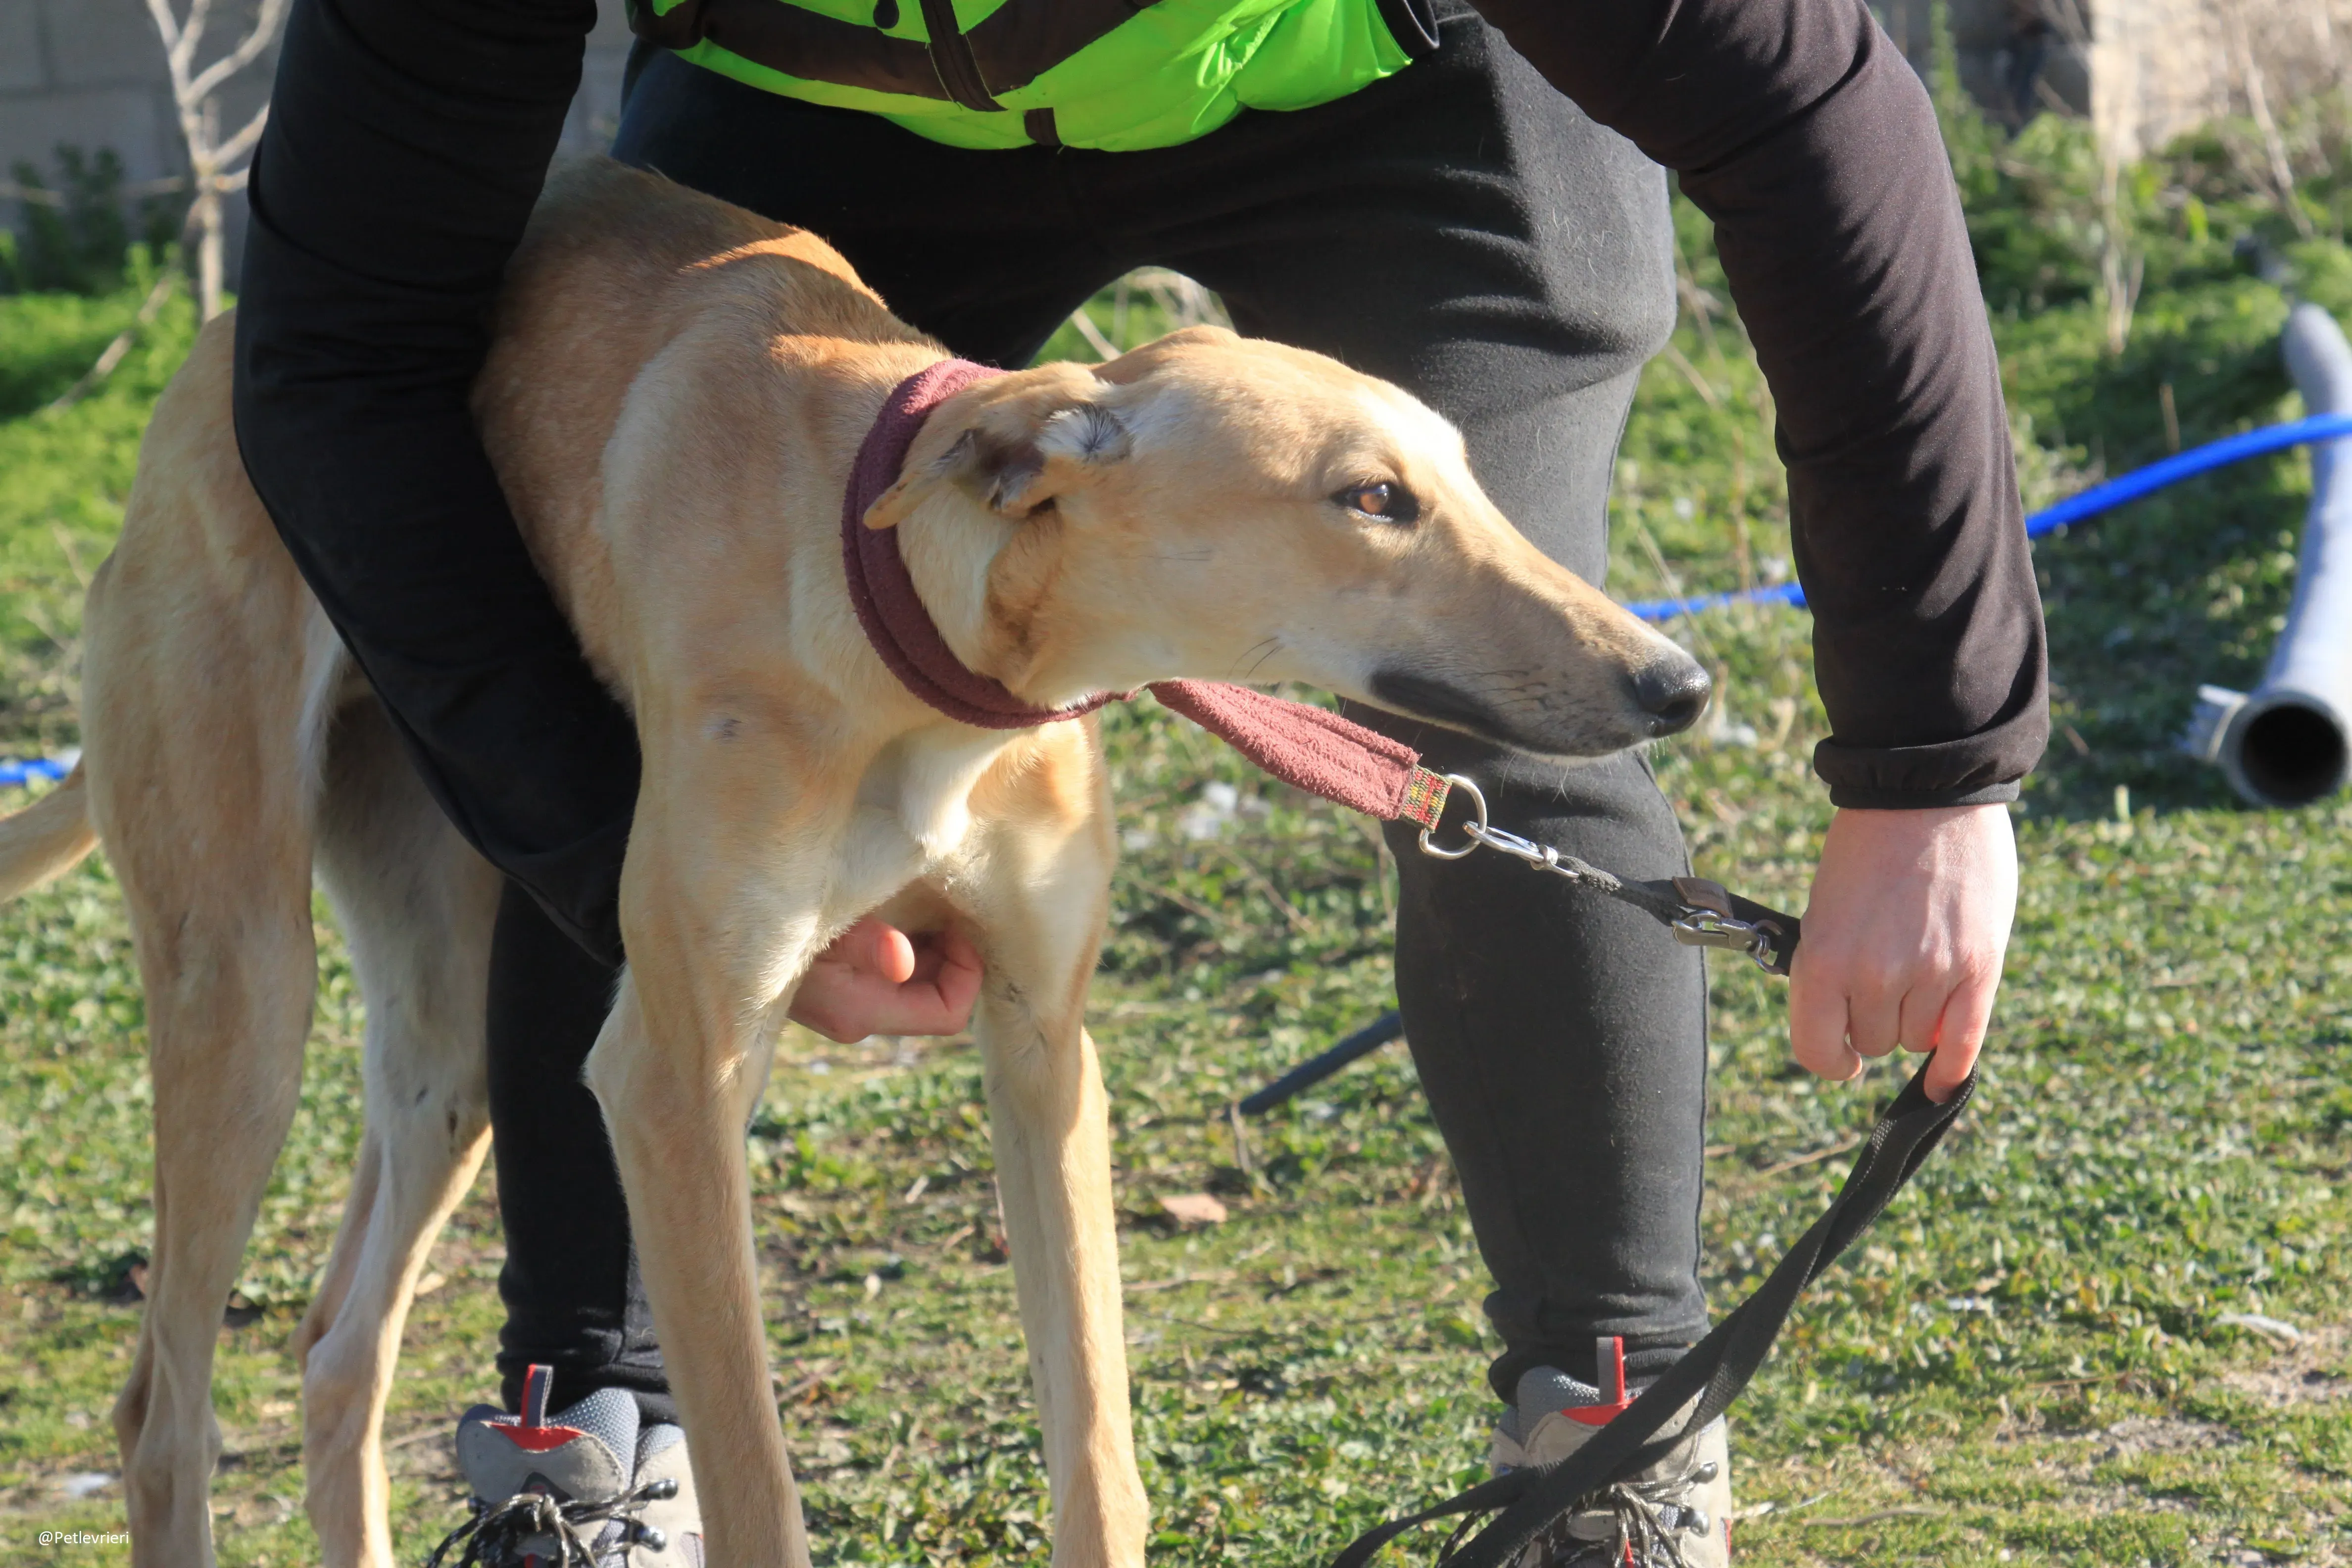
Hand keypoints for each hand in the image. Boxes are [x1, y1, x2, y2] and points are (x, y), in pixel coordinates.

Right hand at [788, 916, 983, 1043]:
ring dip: (931, 950)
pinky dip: (909, 947)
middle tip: (948, 910)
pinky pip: (894, 976)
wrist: (722, 932)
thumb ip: (865, 941)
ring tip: (925, 907)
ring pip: (918, 987)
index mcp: (862, 1011)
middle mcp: (860, 1020)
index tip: (961, 931)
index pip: (948, 1015)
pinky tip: (898, 913)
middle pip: (937, 1000)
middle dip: (952, 958)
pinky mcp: (840, 990)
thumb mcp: (821, 924)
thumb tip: (902, 960)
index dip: (968, 975)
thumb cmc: (774, 918)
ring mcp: (849, 1008)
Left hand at [1787, 804, 2016, 1102]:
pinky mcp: (1979, 967)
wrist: (1922, 797)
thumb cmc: (1865, 852)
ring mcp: (1931, 974)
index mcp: (1823, 960)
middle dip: (1875, 1019)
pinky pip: (1964, 1042)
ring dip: (1915, 1021)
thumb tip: (1845, 1028)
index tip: (1839, 1056)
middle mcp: (1875, 975)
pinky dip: (1951, 1068)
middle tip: (1884, 976)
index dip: (1828, 1057)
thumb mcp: (1825, 912)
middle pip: (1874, 1042)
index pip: (1816, 1049)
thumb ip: (1833, 970)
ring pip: (1917, 1041)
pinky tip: (1941, 1081)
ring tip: (1918, 969)